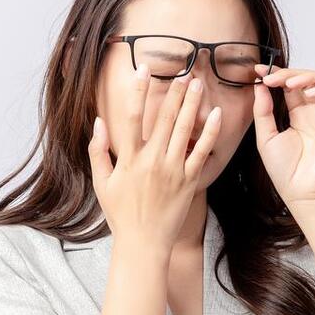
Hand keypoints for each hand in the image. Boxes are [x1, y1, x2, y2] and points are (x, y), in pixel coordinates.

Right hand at [89, 63, 221, 251]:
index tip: (143, 70)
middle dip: (174, 92)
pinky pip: (202, 152)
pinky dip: (210, 133)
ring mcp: (173, 171)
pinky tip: (217, 115)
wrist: (143, 244)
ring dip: (192, 104)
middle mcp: (152, 161)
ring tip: (198, 84)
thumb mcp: (102, 183)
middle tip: (183, 70)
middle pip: (164, 118)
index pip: (132, 117)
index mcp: (129, 159)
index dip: (138, 91)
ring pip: (184, 130)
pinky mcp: (189, 182)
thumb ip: (98, 151)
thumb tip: (98, 122)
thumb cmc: (121, 214)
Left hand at [252, 64, 314, 209]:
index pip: (290, 84)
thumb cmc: (285, 170)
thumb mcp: (266, 136)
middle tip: (271, 77)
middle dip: (289, 73)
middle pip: (308, 77)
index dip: (276, 74)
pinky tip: (309, 95)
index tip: (258, 70)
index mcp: (298, 114)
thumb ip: (263, 111)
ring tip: (290, 84)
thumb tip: (259, 86)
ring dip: (309, 76)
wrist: (301, 192)